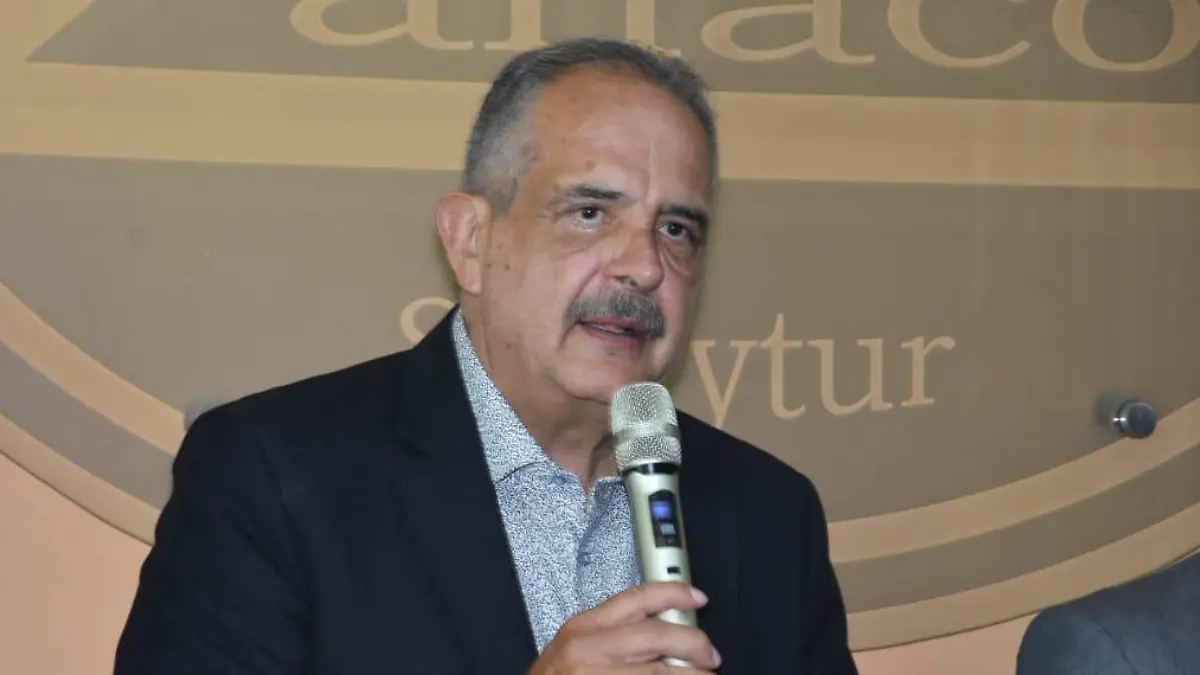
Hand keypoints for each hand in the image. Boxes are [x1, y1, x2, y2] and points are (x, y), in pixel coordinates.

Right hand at [529, 582, 720, 673]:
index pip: (635, 599)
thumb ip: (612, 636)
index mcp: (582, 629)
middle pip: (656, 635)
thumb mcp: (574, 650)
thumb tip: (665, 633)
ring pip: (662, 671)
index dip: (673, 593)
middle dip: (693, 643)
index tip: (698, 597)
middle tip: (710, 655)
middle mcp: (588, 651)